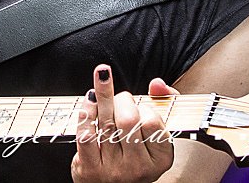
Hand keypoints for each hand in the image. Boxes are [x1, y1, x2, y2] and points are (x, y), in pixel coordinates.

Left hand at [71, 64, 177, 182]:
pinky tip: (89, 99)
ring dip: (103, 96)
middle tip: (121, 98)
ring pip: (105, 124)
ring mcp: (113, 170)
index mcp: (159, 159)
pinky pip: (87, 134)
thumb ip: (161, 102)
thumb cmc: (137, 153)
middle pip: (128, 120)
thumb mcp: (155, 134)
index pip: (152, 122)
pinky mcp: (90, 169)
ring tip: (103, 79)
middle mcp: (138, 167)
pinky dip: (87, 111)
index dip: (144, 106)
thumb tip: (156, 83)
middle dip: (122, 99)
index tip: (139, 105)